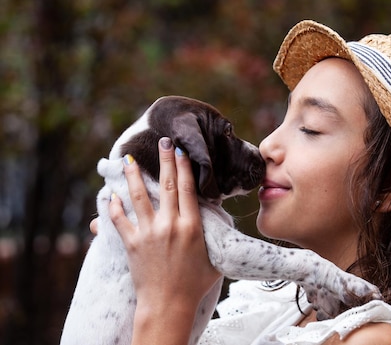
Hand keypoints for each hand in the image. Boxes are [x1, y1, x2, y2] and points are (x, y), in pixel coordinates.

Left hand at [109, 137, 221, 343]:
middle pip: (167, 185)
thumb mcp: (215, 257)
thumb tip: (220, 219)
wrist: (168, 306)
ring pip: (138, 197)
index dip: (185, 167)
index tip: (181, 151)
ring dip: (132, 176)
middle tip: (163, 141)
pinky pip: (119, 220)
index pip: (189, 189)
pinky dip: (114, 207)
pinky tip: (111, 195)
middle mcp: (170, 225)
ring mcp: (149, 233)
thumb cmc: (195, 285)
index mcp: (192, 226)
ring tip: (128, 160)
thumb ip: (216, 236)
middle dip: (165, 160)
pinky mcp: (131, 244)